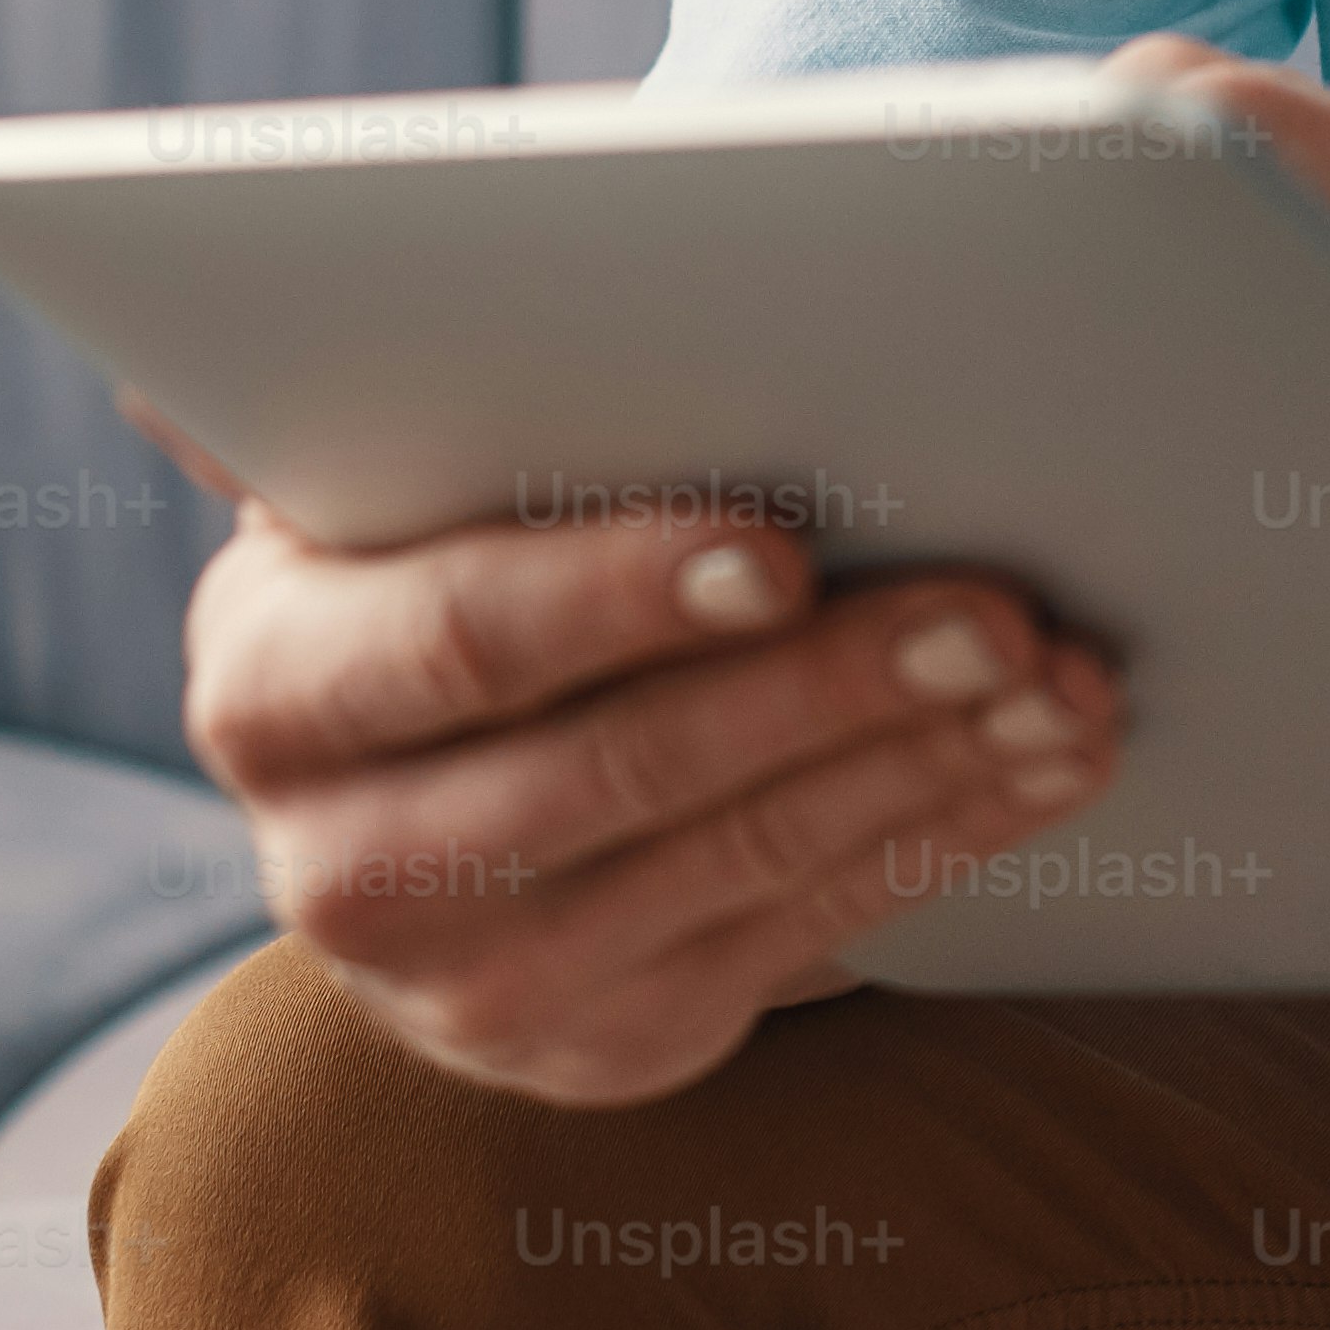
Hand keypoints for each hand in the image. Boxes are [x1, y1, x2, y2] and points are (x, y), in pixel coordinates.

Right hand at [160, 430, 1130, 1110]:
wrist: (418, 799)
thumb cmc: (432, 560)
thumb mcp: (372, 483)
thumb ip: (377, 385)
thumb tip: (349, 281)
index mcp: (270, 688)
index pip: (456, 637)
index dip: (615, 593)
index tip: (776, 548)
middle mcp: (343, 869)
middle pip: (622, 767)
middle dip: (828, 684)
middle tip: (993, 609)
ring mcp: (476, 989)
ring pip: (739, 861)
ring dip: (926, 765)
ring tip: (1060, 678)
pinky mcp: (610, 1048)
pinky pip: (805, 934)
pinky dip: (941, 836)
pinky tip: (1042, 761)